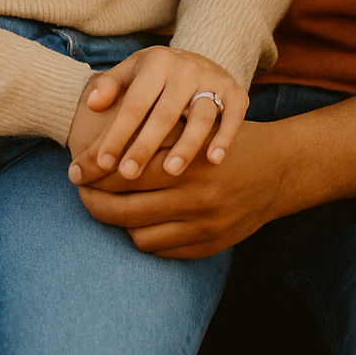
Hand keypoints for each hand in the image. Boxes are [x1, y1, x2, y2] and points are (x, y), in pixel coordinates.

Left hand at [66, 47, 245, 186]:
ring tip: (170, 172)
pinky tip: (214, 160)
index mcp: (157, 62)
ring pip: (200, 115)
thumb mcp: (132, 71)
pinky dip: (225, 137)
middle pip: (164, 113)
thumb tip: (91, 103)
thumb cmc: (157, 76)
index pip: (134, 103)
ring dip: (186, 145)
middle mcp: (187, 69)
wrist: (202, 61)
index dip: (118, 133)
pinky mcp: (236, 93)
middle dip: (145, 145)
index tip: (102, 162)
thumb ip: (109, 85)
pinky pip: (233, 116)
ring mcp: (213, 81)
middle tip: (128, 174)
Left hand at [77, 121, 283, 257]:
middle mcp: (198, 195)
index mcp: (190, 158)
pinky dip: (141, 236)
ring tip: (102, 205)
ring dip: (115, 221)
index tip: (75, 169)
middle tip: (80, 190)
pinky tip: (132, 220)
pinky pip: (162, 249)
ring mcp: (206, 224)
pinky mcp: (212, 244)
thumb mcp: (193, 116)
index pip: (126, 171)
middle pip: (126, 207)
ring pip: (140, 233)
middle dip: (93, 201)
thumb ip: (151, 118)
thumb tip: (94, 105)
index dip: (94, 171)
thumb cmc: (225, 134)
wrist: (280, 168)